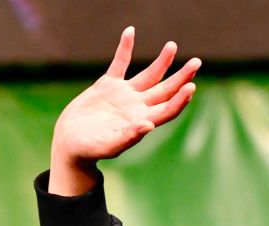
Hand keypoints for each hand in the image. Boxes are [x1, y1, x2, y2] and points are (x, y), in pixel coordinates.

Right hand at [48, 26, 199, 195]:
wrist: (71, 142)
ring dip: (162, 61)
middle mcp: (138, 107)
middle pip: (166, 90)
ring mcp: (125, 94)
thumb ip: (128, 137)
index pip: (168, 109)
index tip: (191, 85)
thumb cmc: (90, 150)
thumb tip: (148, 125)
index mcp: (142, 121)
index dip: (180, 99)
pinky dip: (125, 48)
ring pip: (149, 75)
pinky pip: (120, 62)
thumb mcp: (109, 145)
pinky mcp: (108, 85)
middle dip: (181, 77)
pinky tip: (130, 31)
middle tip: (197, 62)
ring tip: (172, 46)